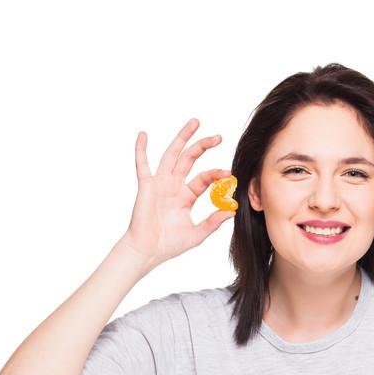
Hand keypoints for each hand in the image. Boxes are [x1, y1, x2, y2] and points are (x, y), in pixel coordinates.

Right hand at [118, 118, 234, 265]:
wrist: (148, 251)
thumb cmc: (169, 244)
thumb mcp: (197, 234)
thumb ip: (213, 221)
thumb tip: (232, 210)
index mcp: (186, 196)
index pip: (204, 178)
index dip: (217, 175)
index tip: (229, 175)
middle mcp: (174, 186)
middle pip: (190, 159)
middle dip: (203, 146)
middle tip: (218, 137)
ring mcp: (160, 184)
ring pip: (172, 155)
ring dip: (182, 138)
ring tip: (195, 123)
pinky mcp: (146, 186)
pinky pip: (142, 165)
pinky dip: (141, 150)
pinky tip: (143, 135)